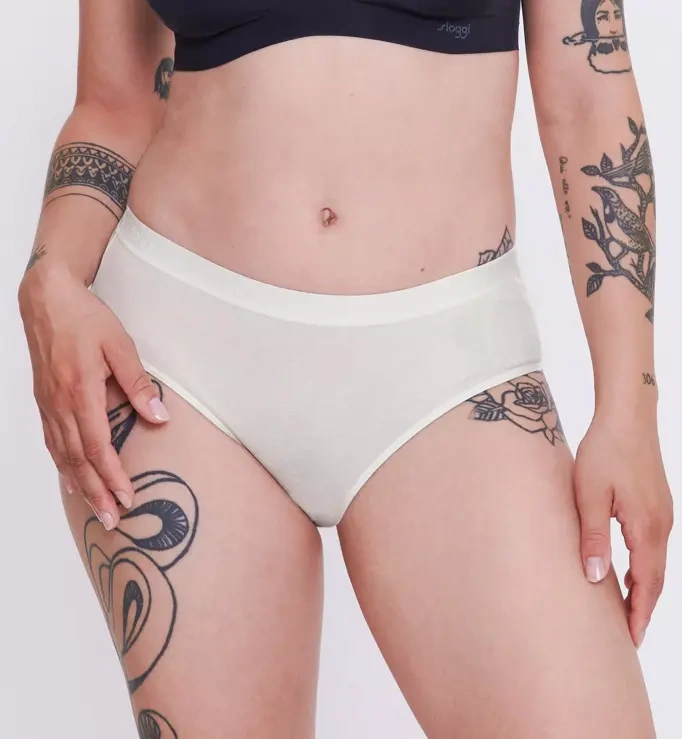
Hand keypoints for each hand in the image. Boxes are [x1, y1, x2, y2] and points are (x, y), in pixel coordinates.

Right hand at [18, 262, 169, 529]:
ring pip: (63, 454)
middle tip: (113, 520)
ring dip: (80, 485)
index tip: (128, 498)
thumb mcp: (120, 345)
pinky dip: (62, 464)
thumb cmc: (85, 318)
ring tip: (96, 509)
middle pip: (78, 459)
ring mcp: (48, 404)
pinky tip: (70, 478)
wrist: (45, 299)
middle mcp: (60, 404)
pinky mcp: (43, 400)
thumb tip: (160, 417)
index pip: (98, 446)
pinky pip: (52, 441)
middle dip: (97, 492)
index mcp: (80, 392)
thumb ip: (139, 383)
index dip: (112, 476)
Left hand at [574, 412, 672, 647]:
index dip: (639, 613)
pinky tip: (629, 569)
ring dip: (645, 588)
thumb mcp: (589, 496)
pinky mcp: (657, 504)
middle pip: (656, 578)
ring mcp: (663, 514)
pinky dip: (645, 566)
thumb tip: (595, 578)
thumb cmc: (605, 452)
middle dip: (644, 608)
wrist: (627, 418)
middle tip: (630, 635)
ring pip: (656, 562)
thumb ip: (593, 537)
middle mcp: (662, 525)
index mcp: (646, 528)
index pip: (647, 584)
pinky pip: (653, 545)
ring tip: (627, 608)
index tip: (631, 640)